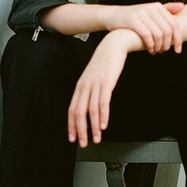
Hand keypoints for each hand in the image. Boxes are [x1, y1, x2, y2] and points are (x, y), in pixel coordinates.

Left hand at [68, 30, 134, 146]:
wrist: (115, 44)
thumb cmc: (107, 61)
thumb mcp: (96, 75)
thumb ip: (92, 89)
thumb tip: (91, 103)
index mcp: (81, 85)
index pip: (72, 109)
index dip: (71, 125)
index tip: (73, 138)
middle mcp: (85, 85)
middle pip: (78, 112)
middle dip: (80, 130)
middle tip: (83, 143)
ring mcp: (95, 83)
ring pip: (90, 110)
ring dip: (93, 127)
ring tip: (96, 139)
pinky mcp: (106, 82)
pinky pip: (102, 102)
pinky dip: (102, 116)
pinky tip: (103, 125)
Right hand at [107, 2, 183, 53]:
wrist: (113, 16)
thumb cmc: (134, 17)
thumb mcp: (150, 11)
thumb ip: (166, 9)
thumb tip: (182, 6)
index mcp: (157, 6)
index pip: (174, 24)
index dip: (178, 39)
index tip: (178, 50)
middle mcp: (151, 7)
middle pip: (167, 30)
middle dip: (167, 44)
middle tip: (164, 51)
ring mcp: (141, 13)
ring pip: (158, 34)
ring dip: (159, 46)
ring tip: (156, 51)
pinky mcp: (132, 20)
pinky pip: (147, 35)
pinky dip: (150, 45)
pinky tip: (150, 50)